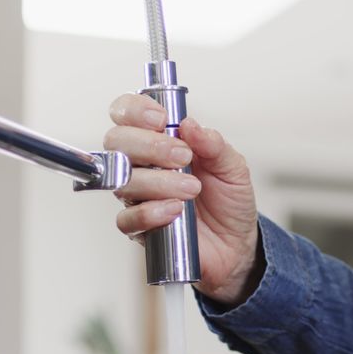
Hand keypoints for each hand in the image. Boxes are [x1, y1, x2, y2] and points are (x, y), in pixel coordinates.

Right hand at [104, 94, 263, 304]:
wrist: (236, 242)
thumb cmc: (228, 200)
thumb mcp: (232, 167)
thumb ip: (214, 144)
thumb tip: (190, 124)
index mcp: (159, 141)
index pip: (126, 113)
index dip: (135, 110)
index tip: (161, 119)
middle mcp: (142, 165)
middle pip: (116, 142)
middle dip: (149, 145)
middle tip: (183, 157)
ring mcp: (138, 196)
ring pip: (123, 180)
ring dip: (159, 181)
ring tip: (191, 189)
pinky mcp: (140, 227)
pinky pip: (127, 218)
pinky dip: (151, 212)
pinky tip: (175, 210)